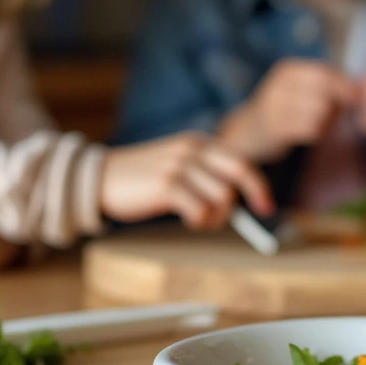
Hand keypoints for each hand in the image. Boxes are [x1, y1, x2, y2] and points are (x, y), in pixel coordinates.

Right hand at [100, 132, 272, 229]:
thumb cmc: (141, 180)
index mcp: (198, 143)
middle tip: (249, 217)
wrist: (98, 179)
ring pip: (222, 196)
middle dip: (250, 196)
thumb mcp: (177, 166)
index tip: (266, 206)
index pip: (240, 162)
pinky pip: (201, 209)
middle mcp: (192, 150)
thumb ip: (203, 175)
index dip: (258, 185)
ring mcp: (179, 165)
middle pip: (240, 172)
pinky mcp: (165, 184)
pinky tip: (187, 221)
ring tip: (200, 221)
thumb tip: (235, 201)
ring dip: (217, 217)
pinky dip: (199, 221)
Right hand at [218, 60, 356, 162]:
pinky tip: (308, 134)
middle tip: (335, 116)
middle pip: (326, 94)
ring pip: (321, 113)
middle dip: (337, 107)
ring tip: (320, 125)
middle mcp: (280, 84)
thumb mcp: (300, 90)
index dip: (346, 88)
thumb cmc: (284, 111)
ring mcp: (275, 105)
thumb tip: (363, 88)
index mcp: (289, 70)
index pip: (327, 75)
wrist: (247, 133)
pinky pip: (310, 130)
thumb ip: (327, 86)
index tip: (357, 100)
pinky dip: (316, 134)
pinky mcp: (274, 128)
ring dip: (327, 123)